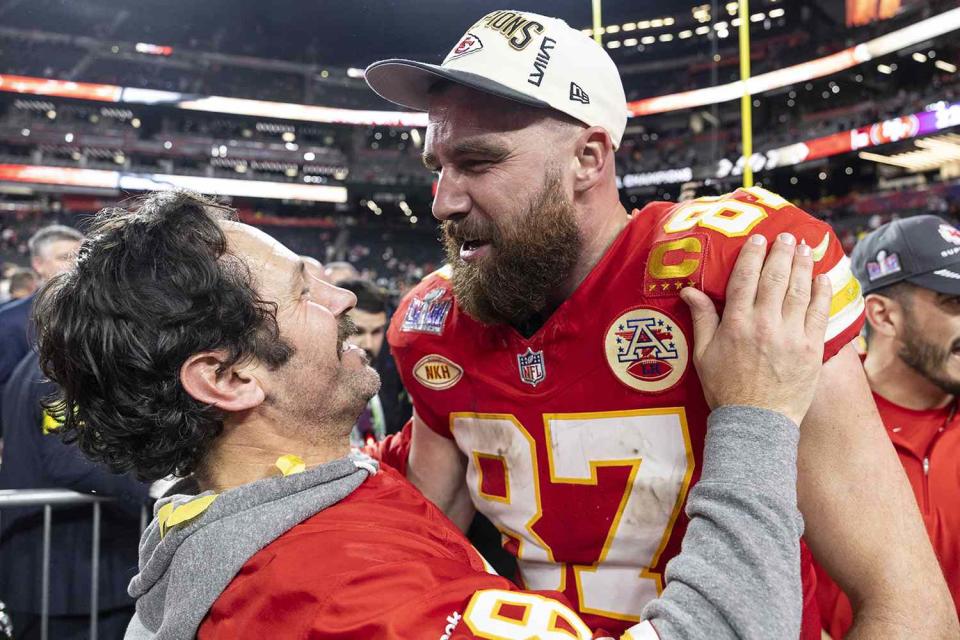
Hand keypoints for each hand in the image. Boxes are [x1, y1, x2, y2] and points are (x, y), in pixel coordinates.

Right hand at [679, 232, 832, 425]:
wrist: (755, 422)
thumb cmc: (725, 390)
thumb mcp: (703, 355)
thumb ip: (702, 319)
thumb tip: (689, 290)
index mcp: (736, 324)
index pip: (745, 278)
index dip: (752, 255)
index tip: (758, 240)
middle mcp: (764, 324)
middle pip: (775, 277)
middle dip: (781, 252)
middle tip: (785, 236)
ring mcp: (790, 336)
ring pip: (799, 290)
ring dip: (802, 265)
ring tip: (804, 248)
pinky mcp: (811, 349)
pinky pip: (820, 313)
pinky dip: (822, 292)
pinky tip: (822, 277)